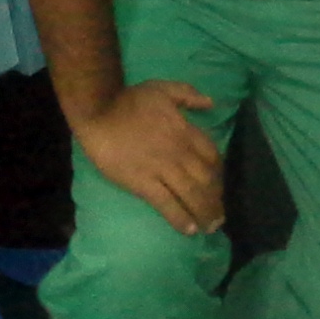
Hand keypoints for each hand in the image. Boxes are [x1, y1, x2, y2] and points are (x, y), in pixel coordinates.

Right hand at [77, 82, 222, 234]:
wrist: (99, 111)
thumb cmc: (130, 100)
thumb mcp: (164, 88)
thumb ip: (189, 95)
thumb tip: (211, 103)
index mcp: (185, 131)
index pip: (212, 156)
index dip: (219, 174)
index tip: (219, 186)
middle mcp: (179, 152)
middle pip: (206, 179)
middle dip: (216, 199)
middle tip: (220, 215)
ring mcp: (161, 169)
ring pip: (191, 194)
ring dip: (205, 213)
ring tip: (211, 227)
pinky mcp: (143, 183)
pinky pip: (167, 204)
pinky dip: (181, 218)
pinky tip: (189, 230)